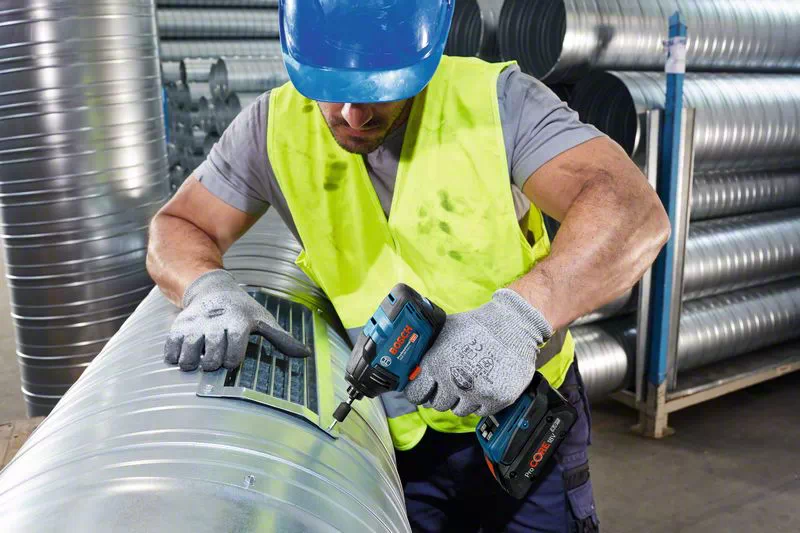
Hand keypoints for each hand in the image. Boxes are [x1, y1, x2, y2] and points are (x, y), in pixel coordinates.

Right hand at [164, 269, 310, 370]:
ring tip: (198, 358)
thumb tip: (306, 354)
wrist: (212, 288)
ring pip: (189, 357)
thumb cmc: (242, 310)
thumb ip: (282, 339)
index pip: (234, 354)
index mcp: (238, 323)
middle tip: (216, 358)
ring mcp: (195, 325)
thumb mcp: (263, 320)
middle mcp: (215, 324)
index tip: (232, 358)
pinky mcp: (178, 327)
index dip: (233, 360)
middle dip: (214, 364)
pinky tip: (184, 353)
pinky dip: (175, 357)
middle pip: (212, 358)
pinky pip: (171, 351)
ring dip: (193, 363)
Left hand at [404, 289, 552, 416]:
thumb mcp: (445, 330)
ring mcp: (476, 393)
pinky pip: (479, 412)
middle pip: (437, 404)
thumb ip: (427, 350)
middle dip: (442, 395)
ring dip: (461, 399)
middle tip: (451, 383)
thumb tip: (413, 366)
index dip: (419, 393)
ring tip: (470, 381)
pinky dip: (479, 402)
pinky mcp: (496, 400)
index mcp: (436, 364)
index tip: (424, 392)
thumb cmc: (477, 326)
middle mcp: (454, 381)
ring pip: (458, 410)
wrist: (513, 326)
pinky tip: (483, 386)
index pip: (416, 394)